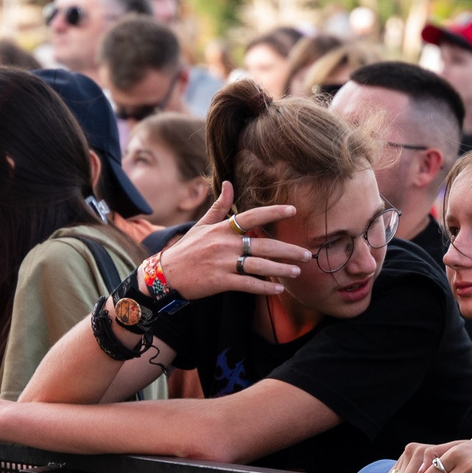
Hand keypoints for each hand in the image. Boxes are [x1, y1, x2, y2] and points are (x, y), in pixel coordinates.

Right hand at [153, 185, 306, 299]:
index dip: (273, 212)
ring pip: (258, 265)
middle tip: (306, 253)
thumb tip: (229, 182)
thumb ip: (218, 205)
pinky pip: (247, 284)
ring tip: (297, 271)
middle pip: (262, 244)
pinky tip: (278, 290)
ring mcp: (223, 263)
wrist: (165, 275)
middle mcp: (224, 244)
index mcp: (222, 228)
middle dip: (287, 249)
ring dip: (280, 269)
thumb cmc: (187, 249)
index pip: (251, 216)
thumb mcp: (201, 225)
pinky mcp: (220, 281)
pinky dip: (264, 287)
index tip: (293, 210)